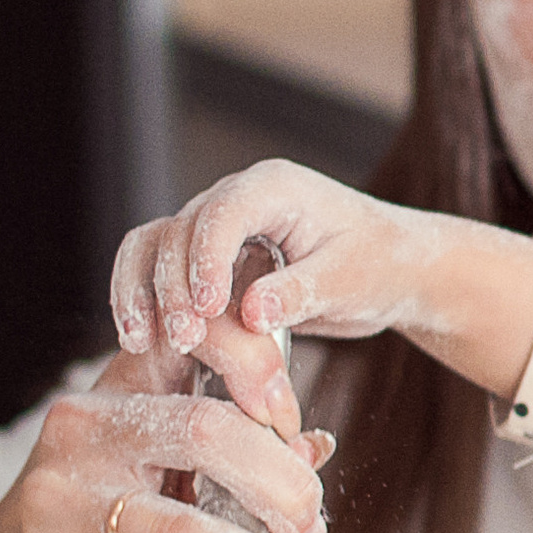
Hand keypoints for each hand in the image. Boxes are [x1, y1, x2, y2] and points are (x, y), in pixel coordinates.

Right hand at [0, 342, 336, 532]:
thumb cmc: (96, 512)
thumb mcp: (160, 465)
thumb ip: (238, 451)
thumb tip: (317, 447)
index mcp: (120, 386)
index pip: (198, 341)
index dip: (262, 371)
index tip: (296, 427)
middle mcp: (84, 432)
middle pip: (211, 434)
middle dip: (286, 490)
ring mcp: (60, 505)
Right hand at [110, 161, 532, 418]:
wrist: (392, 269)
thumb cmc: (380, 265)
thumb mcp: (351, 280)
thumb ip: (301, 292)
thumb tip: (250, 314)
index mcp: (274, 188)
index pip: (222, 214)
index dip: (206, 260)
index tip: (207, 310)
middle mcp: (236, 198)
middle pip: (178, 231)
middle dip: (172, 287)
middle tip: (181, 341)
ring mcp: (216, 228)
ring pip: (154, 247)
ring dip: (142, 293)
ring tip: (141, 344)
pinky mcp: (207, 259)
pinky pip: (160, 273)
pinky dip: (145, 302)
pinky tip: (140, 343)